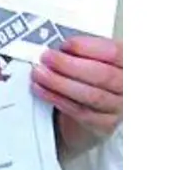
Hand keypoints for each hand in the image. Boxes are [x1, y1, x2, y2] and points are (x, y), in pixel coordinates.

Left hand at [30, 36, 122, 153]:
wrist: (99, 106)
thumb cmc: (97, 74)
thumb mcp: (97, 57)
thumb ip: (84, 51)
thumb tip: (59, 47)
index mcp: (130, 63)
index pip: (114, 53)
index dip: (87, 48)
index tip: (65, 45)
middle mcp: (129, 86)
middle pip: (102, 75)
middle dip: (70, 65)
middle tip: (47, 58)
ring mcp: (120, 107)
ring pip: (91, 96)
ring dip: (60, 83)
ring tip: (40, 74)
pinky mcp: (105, 124)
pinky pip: (81, 113)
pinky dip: (59, 100)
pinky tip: (44, 90)